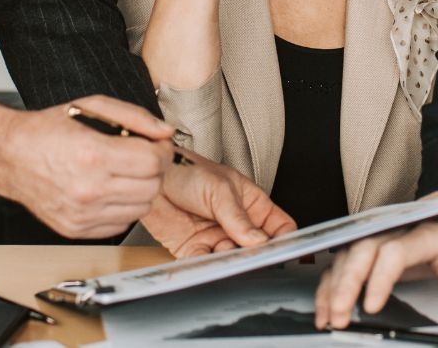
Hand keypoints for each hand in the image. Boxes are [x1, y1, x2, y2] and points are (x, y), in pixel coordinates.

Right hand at [0, 95, 174, 238]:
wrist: (8, 156)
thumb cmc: (46, 130)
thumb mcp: (91, 107)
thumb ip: (134, 116)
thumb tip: (165, 131)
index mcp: (93, 155)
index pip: (154, 162)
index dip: (162, 150)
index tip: (156, 145)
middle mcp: (88, 189)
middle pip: (152, 187)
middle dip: (155, 169)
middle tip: (143, 157)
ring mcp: (82, 214)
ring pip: (142, 209)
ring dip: (141, 189)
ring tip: (125, 173)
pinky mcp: (77, 229)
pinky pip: (121, 224)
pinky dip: (123, 207)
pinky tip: (111, 190)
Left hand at [142, 152, 296, 256]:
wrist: (152, 177)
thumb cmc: (187, 170)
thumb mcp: (220, 189)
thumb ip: (238, 218)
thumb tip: (258, 241)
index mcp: (250, 203)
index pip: (279, 225)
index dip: (284, 239)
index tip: (282, 250)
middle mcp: (236, 224)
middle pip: (256, 248)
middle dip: (256, 256)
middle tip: (253, 258)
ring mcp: (216, 237)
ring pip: (232, 259)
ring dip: (230, 262)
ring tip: (226, 257)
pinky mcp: (194, 248)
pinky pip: (205, 263)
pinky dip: (207, 267)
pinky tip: (207, 262)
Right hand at [314, 188, 437, 329]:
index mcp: (420, 232)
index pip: (394, 252)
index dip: (380, 279)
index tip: (372, 306)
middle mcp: (391, 230)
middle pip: (362, 251)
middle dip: (347, 284)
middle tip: (340, 314)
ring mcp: (374, 237)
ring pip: (345, 257)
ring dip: (333, 287)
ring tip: (329, 317)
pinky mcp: (362, 247)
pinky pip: (339, 264)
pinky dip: (328, 287)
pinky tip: (324, 309)